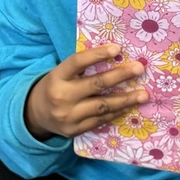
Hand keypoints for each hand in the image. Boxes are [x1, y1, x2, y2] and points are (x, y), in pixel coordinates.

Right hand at [25, 43, 147, 138]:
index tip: (117, 48)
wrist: (36, 115)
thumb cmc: (56, 87)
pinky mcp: (75, 130)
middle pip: (95, 84)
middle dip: (120, 76)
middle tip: (139, 69)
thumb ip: (81, 68)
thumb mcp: (61, 73)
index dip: (97, 54)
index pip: (78, 62)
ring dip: (126, 99)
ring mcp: (69, 116)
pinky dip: (117, 112)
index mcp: (57, 77)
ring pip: (102, 106)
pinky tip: (129, 106)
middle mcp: (61, 96)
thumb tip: (115, 56)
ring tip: (143, 94)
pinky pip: (101, 120)